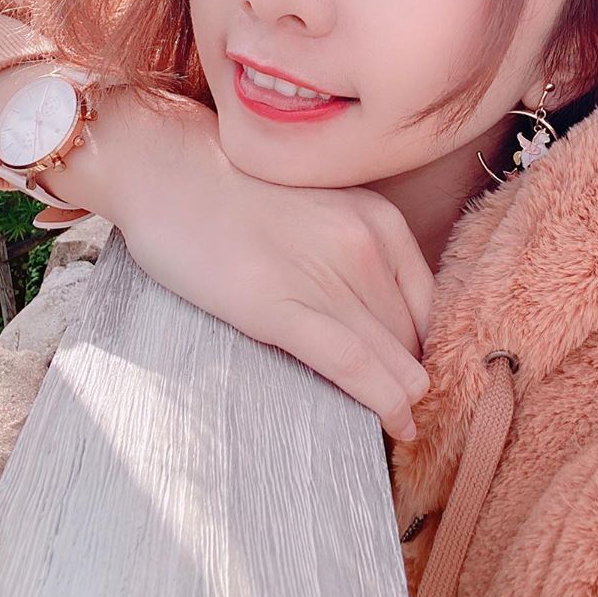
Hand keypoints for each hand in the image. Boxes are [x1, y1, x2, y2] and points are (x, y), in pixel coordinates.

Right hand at [86, 90, 433, 441]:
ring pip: (392, 355)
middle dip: (411, 375)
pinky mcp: (280, 307)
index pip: (427, 302)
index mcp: (378, 217)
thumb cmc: (233, 188)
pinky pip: (353, 364)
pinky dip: (384, 402)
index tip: (415, 373)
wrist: (169, 169)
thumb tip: (374, 308)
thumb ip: (354, 245)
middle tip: (407, 409)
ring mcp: (326, 275)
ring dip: (405, 398)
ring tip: (405, 427)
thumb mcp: (319, 203)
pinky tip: (397, 425)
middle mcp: (366, 244)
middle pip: (411, 334)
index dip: (426, 347)